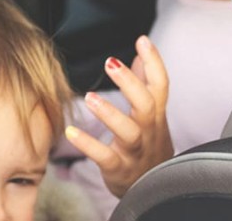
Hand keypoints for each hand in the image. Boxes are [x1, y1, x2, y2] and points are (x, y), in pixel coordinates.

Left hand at [64, 35, 172, 197]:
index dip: (155, 63)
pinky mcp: (118, 169)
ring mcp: (135, 152)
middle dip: (131, 84)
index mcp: (155, 116)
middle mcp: (148, 132)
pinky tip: (70, 132)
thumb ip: (146, 86)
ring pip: (129, 132)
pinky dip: (88, 144)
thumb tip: (140, 54)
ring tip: (89, 97)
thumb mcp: (151, 117)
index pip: (161, 86)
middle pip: (147, 105)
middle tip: (110, 63)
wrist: (153, 191)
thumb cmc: (148, 147)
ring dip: (110, 114)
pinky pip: (104, 157)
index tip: (142, 40)